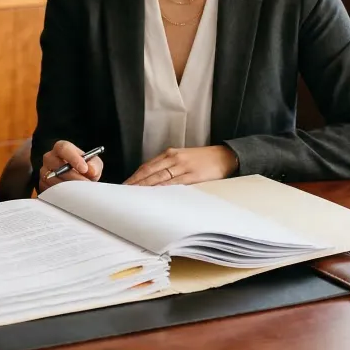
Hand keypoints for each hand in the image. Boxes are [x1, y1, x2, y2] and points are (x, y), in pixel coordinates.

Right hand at [38, 140, 103, 192]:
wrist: (77, 181)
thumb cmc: (84, 169)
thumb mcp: (93, 164)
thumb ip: (94, 165)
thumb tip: (91, 170)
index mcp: (61, 148)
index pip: (63, 148)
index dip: (73, 158)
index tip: (84, 168)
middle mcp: (50, 158)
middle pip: (58, 165)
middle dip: (74, 176)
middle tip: (85, 184)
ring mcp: (44, 172)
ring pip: (54, 179)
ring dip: (69, 187)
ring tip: (81, 190)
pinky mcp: (42, 185)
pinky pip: (51, 190)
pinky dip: (63, 194)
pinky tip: (72, 195)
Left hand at [124, 146, 238, 186]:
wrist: (225, 156)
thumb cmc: (204, 159)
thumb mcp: (183, 158)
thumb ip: (168, 166)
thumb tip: (152, 180)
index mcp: (170, 154)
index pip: (147, 166)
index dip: (134, 176)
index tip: (124, 185)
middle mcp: (174, 158)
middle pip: (149, 172)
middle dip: (135, 183)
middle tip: (123, 193)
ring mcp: (183, 167)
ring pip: (159, 178)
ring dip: (145, 187)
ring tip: (134, 196)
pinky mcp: (193, 176)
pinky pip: (174, 183)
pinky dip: (163, 189)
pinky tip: (154, 194)